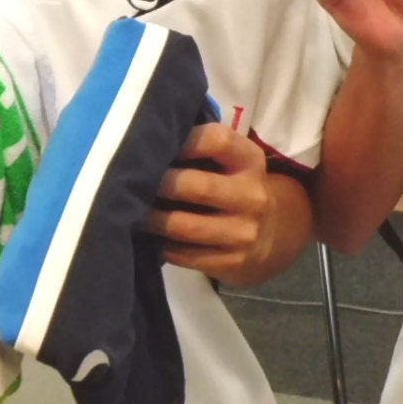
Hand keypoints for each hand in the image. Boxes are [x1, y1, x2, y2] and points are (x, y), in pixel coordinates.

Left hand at [143, 122, 274, 280]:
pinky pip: (186, 254)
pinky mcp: (233, 262)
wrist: (269, 235)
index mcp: (250, 161)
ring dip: (153, 220)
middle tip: (132, 183)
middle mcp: (252, 196)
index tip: (156, 144)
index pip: (218, 141)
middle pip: (198, 186)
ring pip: (186, 226)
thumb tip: (149, 141)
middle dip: (160, 184)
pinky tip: (152, 237)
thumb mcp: (231, 161)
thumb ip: (202, 148)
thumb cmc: (234, 186)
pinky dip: (163, 245)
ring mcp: (244, 232)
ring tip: (133, 212)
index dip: (184, 141)